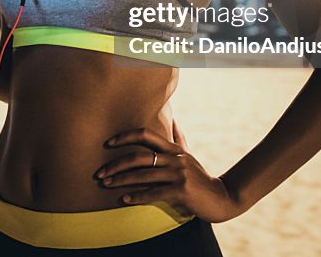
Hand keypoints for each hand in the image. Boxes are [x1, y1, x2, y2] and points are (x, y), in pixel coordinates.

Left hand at [94, 120, 243, 222]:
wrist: (221, 198)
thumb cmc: (200, 177)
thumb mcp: (189, 155)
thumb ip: (179, 138)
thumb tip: (174, 120)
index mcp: (173, 148)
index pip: (144, 134)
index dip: (124, 136)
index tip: (108, 143)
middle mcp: (174, 157)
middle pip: (138, 156)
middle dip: (116, 164)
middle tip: (99, 173)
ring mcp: (179, 173)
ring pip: (143, 175)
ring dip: (121, 180)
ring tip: (106, 185)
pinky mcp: (182, 190)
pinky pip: (155, 192)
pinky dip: (138, 196)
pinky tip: (125, 199)